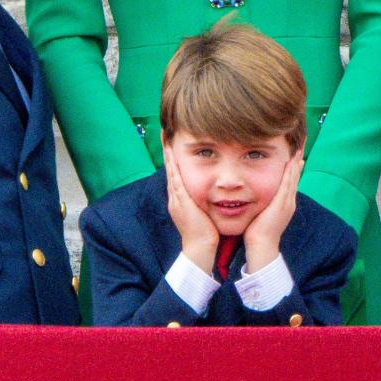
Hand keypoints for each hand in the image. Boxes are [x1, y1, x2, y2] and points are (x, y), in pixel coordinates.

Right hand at [163, 143, 217, 275]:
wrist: (201, 249)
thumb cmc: (207, 232)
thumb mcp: (204, 210)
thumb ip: (206, 199)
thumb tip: (215, 188)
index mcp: (181, 198)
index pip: (176, 171)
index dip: (174, 156)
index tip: (173, 140)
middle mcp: (176, 196)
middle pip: (170, 167)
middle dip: (168, 149)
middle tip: (165, 131)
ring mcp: (176, 198)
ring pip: (170, 170)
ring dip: (168, 153)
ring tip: (166, 136)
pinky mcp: (180, 200)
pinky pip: (174, 178)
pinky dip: (172, 164)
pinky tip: (171, 152)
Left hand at [244, 150, 302, 273]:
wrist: (261, 245)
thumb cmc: (257, 232)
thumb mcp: (262, 214)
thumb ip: (261, 204)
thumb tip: (254, 197)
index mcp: (285, 204)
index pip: (290, 182)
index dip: (293, 168)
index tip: (294, 156)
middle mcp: (289, 201)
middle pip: (295, 177)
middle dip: (297, 162)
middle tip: (300, 147)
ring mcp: (288, 202)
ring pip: (293, 178)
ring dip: (296, 163)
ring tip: (298, 149)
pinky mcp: (283, 203)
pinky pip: (289, 184)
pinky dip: (291, 172)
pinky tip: (292, 161)